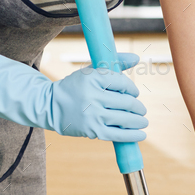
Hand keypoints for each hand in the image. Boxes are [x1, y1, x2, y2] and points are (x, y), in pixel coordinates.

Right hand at [0, 45, 146, 141]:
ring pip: (126, 119)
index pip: (122, 83)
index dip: (132, 89)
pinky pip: (119, 135)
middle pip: (126, 102)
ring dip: (139, 121)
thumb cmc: (76, 88)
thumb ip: (114, 63)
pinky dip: (133, 135)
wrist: (51, 107)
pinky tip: (141, 135)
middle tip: (141, 110)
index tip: (134, 93)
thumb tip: (137, 58)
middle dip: (138, 107)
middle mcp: (92, 96)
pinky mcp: (94, 131)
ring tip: (143, 121)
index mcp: (91, 78)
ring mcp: (93, 115)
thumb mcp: (91, 72)